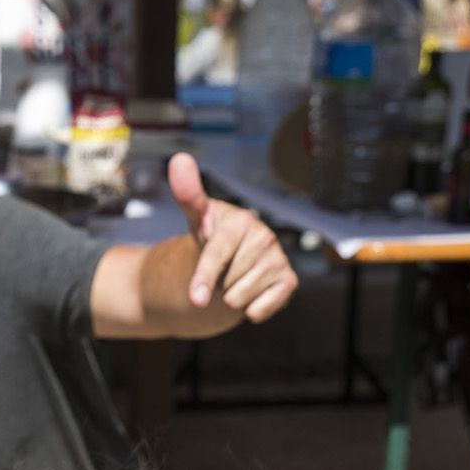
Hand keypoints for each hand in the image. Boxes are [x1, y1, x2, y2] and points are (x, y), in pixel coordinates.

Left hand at [168, 152, 296, 322]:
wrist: (236, 254)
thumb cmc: (214, 233)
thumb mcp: (197, 217)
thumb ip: (188, 193)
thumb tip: (180, 159)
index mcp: (240, 222)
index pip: (217, 255)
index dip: (205, 278)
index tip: (196, 299)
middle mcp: (263, 237)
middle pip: (224, 284)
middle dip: (216, 283)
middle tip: (222, 267)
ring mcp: (278, 259)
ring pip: (238, 299)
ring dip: (231, 295)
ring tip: (235, 275)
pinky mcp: (289, 281)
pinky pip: (258, 310)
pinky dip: (251, 308)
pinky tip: (252, 289)